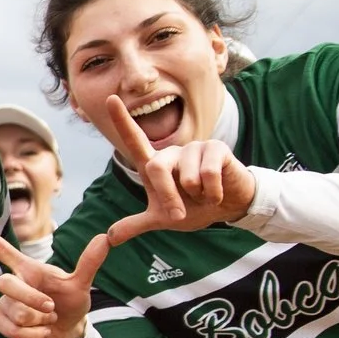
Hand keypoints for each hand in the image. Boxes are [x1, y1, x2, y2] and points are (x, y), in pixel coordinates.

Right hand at [0, 219, 112, 337]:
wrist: (68, 330)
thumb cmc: (72, 302)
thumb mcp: (82, 284)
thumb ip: (89, 262)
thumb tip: (104, 238)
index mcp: (28, 269)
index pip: (2, 250)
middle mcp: (13, 283)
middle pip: (6, 285)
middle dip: (31, 300)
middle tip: (51, 308)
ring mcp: (5, 303)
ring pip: (14, 312)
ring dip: (38, 322)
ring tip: (48, 321)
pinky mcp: (2, 322)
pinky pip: (10, 329)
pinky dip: (31, 336)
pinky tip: (40, 332)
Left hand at [101, 97, 256, 243]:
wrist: (229, 207)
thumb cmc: (195, 207)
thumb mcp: (164, 219)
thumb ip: (137, 225)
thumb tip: (109, 238)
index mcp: (156, 164)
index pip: (134, 140)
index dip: (122, 120)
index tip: (109, 98)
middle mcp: (172, 152)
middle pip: (156, 168)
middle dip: (167, 197)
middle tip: (179, 213)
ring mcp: (194, 147)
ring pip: (185, 176)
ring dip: (196, 195)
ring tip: (204, 194)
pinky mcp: (216, 148)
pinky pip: (208, 174)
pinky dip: (212, 192)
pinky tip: (217, 191)